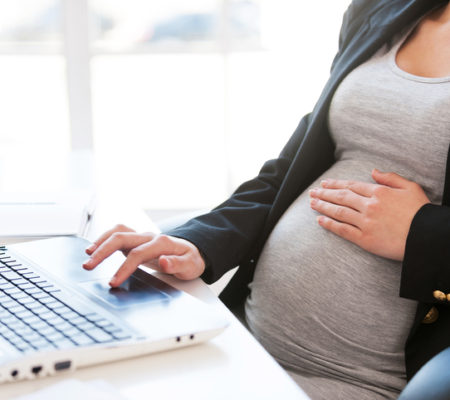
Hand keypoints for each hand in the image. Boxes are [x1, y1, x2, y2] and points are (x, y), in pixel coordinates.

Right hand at [83, 224, 205, 286]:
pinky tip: (94, 248)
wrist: (192, 252)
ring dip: (101, 242)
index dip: (124, 268)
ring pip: (118, 232)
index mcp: (162, 243)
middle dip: (103, 251)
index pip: (138, 254)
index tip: (113, 282)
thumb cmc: (191, 260)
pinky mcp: (136, 240)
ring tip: (87, 255)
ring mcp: (142, 237)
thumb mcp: (190, 266)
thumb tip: (163, 261)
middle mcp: (149, 237)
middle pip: (122, 238)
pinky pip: (118, 234)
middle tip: (88, 266)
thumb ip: (177, 264)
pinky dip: (104, 238)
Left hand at [309, 169, 429, 260]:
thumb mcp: (410, 187)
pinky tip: (320, 220)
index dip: (335, 184)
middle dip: (324, 194)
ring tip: (312, 203)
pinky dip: (330, 224)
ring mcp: (365, 222)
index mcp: (379, 192)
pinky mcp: (365, 239)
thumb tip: (373, 171)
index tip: (325, 184)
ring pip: (339, 212)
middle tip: (312, 192)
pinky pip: (343, 230)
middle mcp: (369, 206)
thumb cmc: (421, 212)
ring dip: (323, 206)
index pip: (351, 186)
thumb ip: (390, 178)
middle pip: (341, 197)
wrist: (427, 237)